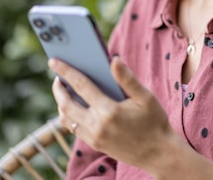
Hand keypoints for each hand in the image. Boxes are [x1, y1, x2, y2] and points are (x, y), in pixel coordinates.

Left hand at [49, 57, 174, 170]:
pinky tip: (75, 107)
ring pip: (66, 118)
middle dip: (58, 88)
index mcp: (109, 111)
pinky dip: (69, 116)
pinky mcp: (95, 144)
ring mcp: (94, 137)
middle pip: (66, 104)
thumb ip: (127, 78)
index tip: (54, 61)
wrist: (158, 153)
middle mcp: (97, 125)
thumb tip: (114, 59)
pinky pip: (73, 129)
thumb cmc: (154, 122)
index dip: (65, 71)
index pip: (80, 85)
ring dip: (61, 103)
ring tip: (64, 91)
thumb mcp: (146, 97)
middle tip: (56, 77)